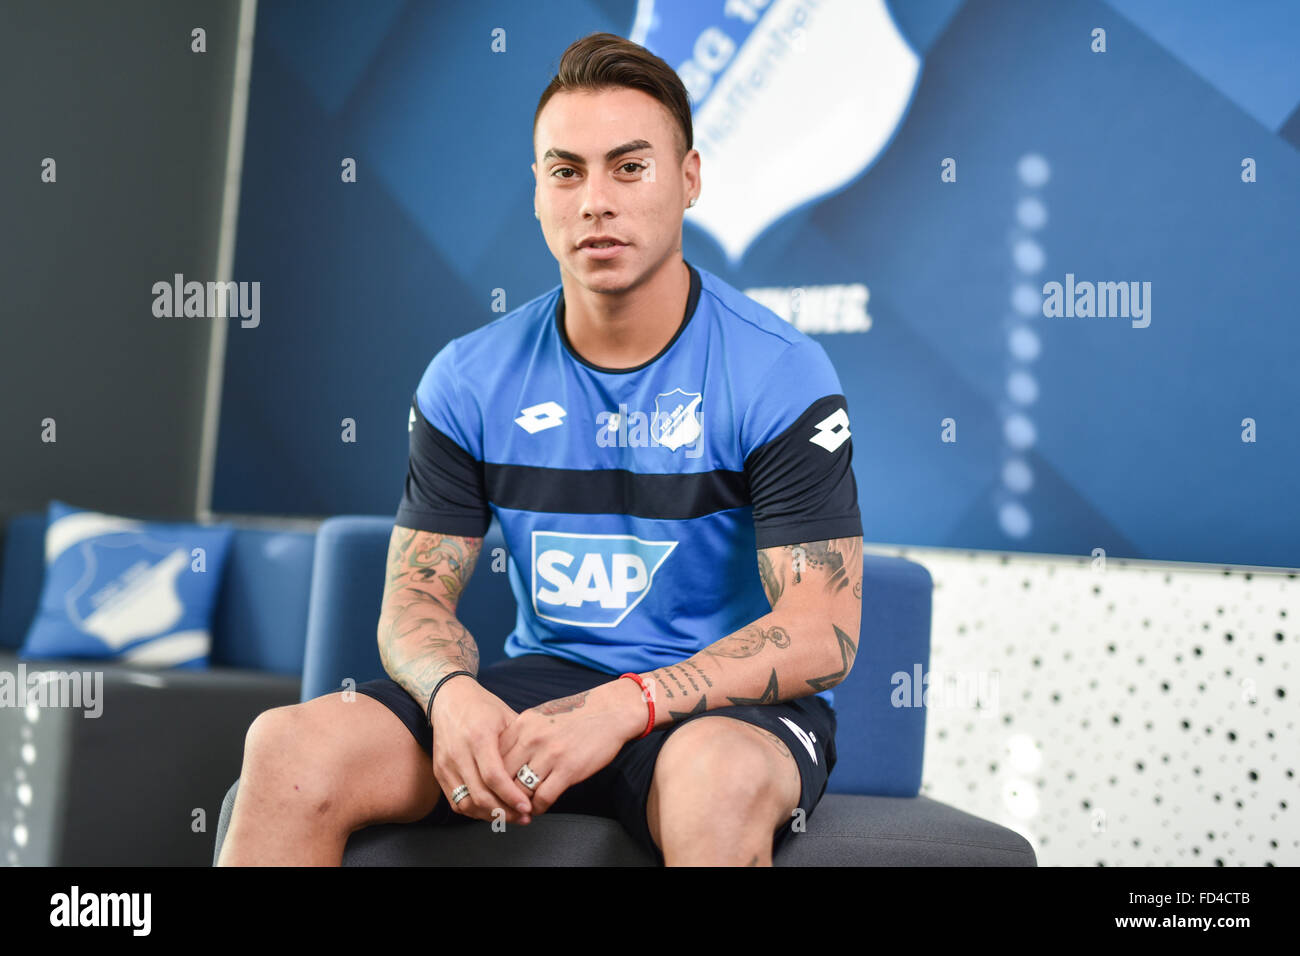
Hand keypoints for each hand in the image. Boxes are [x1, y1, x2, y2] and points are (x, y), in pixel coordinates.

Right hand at [429, 676, 535, 823]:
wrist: (449, 698)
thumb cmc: (483, 707)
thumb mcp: (507, 717)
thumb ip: (521, 744)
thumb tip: (542, 771)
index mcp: (479, 736)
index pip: (494, 776)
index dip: (511, 796)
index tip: (528, 807)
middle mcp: (459, 752)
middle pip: (480, 795)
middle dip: (504, 812)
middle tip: (524, 817)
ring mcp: (446, 764)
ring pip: (466, 803)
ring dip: (490, 816)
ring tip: (511, 817)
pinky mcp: (439, 772)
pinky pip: (456, 801)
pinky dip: (475, 811)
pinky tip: (492, 810)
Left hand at [498, 678, 647, 815]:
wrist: (609, 711)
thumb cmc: (575, 715)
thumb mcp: (539, 717)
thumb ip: (520, 736)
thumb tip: (501, 759)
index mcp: (521, 725)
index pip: (493, 758)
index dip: (491, 778)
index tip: (493, 790)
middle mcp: (531, 738)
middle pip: (502, 777)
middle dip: (501, 795)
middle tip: (503, 806)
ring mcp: (549, 754)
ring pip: (520, 791)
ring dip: (519, 805)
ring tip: (521, 810)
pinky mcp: (568, 769)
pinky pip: (543, 798)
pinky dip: (538, 808)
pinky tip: (541, 807)